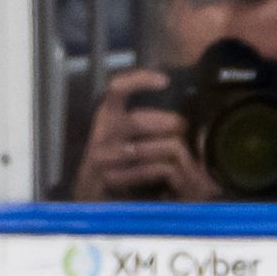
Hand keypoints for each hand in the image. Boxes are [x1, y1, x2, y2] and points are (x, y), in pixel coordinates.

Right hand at [67, 69, 214, 201]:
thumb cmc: (118, 159)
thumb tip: (179, 111)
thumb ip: (148, 121)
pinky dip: (158, 171)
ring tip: (183, 152)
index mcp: (107, 115)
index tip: (163, 81)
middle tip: (184, 127)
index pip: (117, 89)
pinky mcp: (106, 179)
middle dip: (165, 124)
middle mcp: (102, 133)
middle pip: (136, 121)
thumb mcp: (129, 134)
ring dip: (165, 149)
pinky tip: (172, 171)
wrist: (92, 194)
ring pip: (138, 149)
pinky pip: (139, 172)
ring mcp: (101, 157)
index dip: (138, 80)